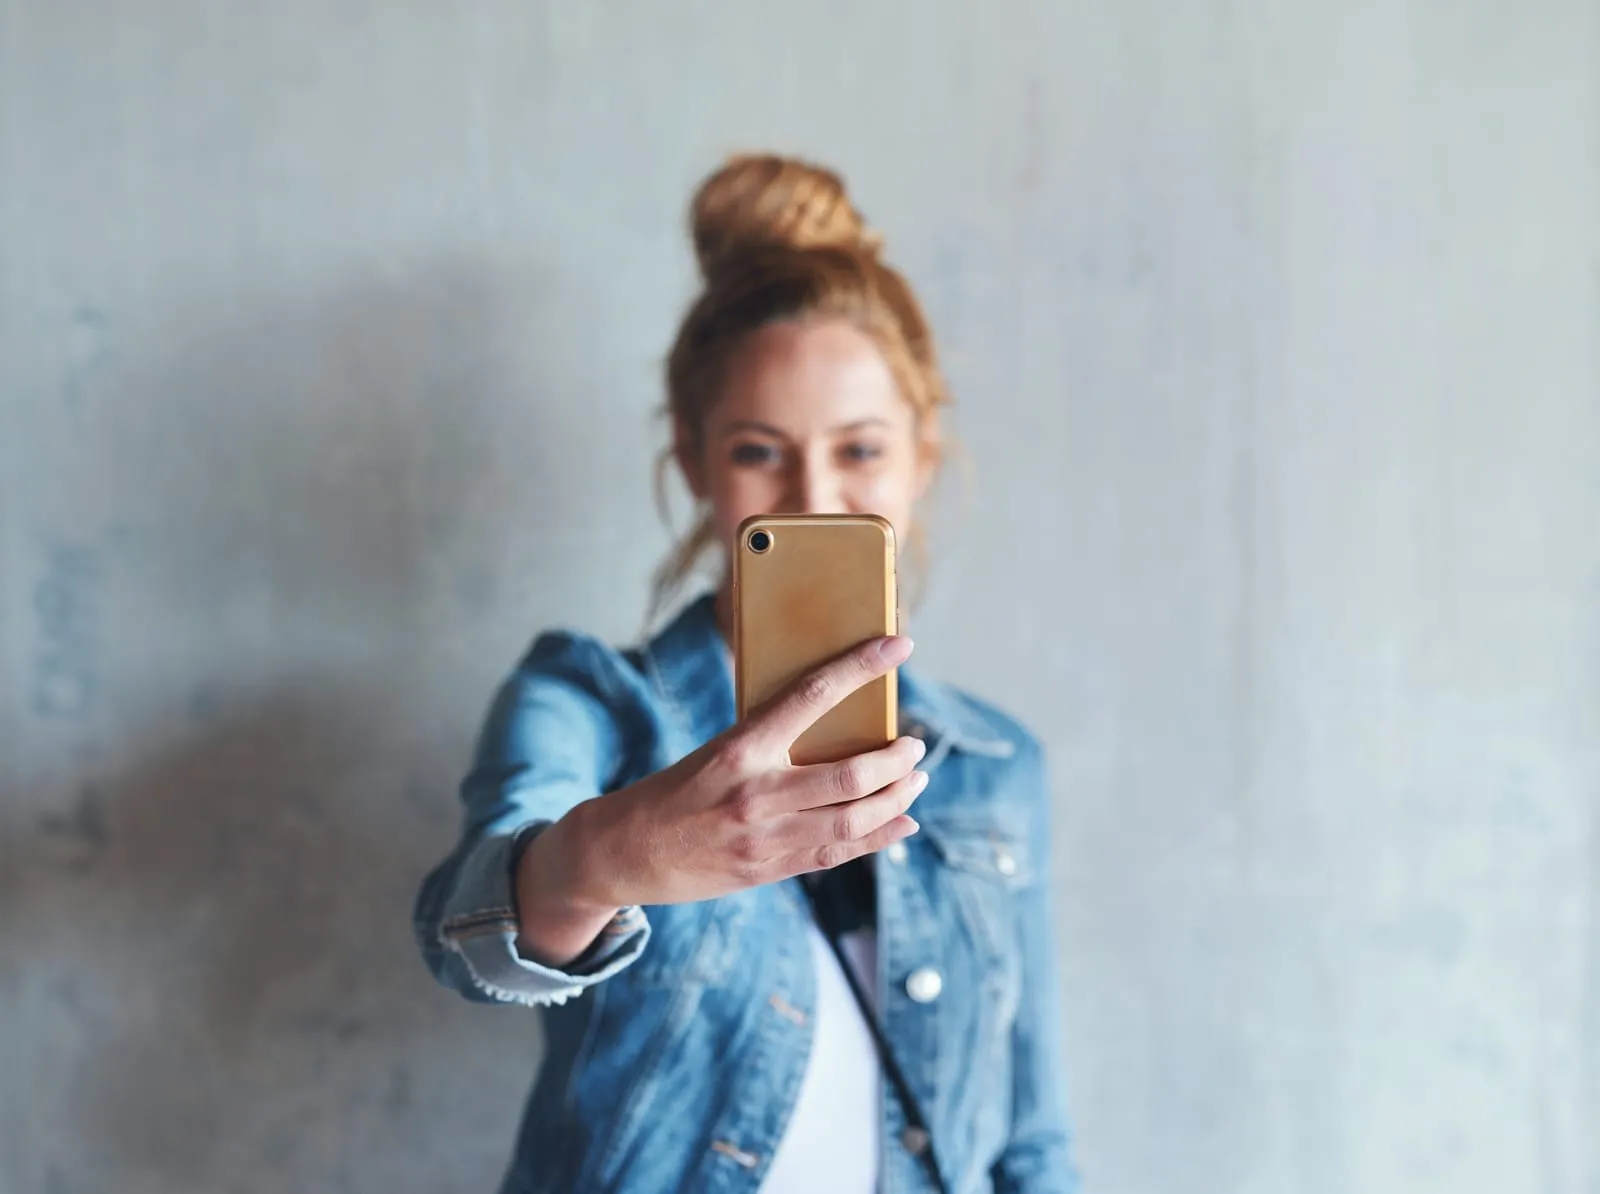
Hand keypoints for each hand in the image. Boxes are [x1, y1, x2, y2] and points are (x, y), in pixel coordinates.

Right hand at [516, 635, 923, 963]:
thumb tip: (834, 720)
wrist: (622, 853)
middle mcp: (756, 793)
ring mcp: (765, 838)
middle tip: (916, 744)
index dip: (861, 667)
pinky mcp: (768, 870)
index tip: (899, 645)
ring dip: (897, 798)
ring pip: (854, 817)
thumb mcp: (716, 751)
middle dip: (896, 758)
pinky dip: (880, 837)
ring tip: (916, 779)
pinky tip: (903, 822)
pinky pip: (838, 853)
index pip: (813, 695)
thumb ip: (770, 741)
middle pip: (851, 773)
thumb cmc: (673, 790)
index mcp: (739, 748)